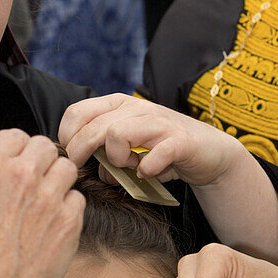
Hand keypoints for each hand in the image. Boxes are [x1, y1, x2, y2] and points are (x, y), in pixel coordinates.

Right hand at [0, 130, 84, 277]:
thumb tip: (11, 166)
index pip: (17, 135)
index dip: (20, 151)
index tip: (21, 165)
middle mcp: (19, 174)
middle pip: (45, 147)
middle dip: (42, 163)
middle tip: (37, 185)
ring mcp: (47, 195)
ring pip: (66, 168)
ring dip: (59, 182)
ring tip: (46, 205)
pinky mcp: (69, 219)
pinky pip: (78, 199)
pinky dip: (69, 210)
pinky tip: (53, 227)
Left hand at [58, 93, 242, 187]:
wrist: (210, 152)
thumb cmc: (164, 150)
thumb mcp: (130, 151)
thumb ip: (108, 158)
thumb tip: (96, 172)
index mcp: (119, 105)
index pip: (77, 112)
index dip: (66, 136)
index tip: (71, 157)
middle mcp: (137, 108)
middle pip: (92, 127)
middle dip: (80, 152)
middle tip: (82, 169)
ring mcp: (159, 122)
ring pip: (116, 134)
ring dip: (116, 159)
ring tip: (128, 167)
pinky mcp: (180, 141)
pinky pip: (153, 156)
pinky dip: (146, 169)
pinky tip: (149, 173)